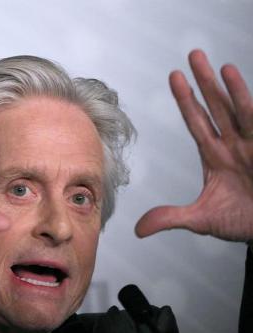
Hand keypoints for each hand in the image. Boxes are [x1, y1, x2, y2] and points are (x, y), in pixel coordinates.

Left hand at [135, 49, 252, 241]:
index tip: (175, 78)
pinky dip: (249, 102)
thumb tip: (138, 229)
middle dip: (203, 83)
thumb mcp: (200, 219)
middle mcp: (233, 145)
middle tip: (193, 55)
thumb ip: (169, 218)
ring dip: (228, 88)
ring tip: (217, 65)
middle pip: (215, 108)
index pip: (196, 122)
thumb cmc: (239, 221)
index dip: (185, 101)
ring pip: (238, 110)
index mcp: (214, 156)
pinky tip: (241, 82)